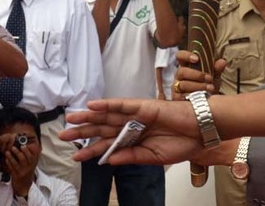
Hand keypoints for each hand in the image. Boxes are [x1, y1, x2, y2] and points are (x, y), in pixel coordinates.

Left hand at [0, 135, 37, 197]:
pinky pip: (11, 168)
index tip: (23, 145)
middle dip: (18, 152)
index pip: (31, 156)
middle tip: (13, 147)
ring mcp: (22, 172)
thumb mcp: (32, 164)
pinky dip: (8, 163)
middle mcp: (28, 168)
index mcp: (33, 164)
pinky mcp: (16, 176)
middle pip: (24, 159)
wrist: (25, 185)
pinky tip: (6, 159)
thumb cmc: (28, 171)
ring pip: (16, 163)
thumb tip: (29, 146)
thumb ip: (32, 156)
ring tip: (7, 152)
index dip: (27, 150)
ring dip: (11, 157)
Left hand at [61, 99, 205, 165]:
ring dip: (90, 116)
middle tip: (63, 135)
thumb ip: (130, 157)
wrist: (201, 133)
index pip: (109, 144)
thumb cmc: (182, 144)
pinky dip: (109, 104)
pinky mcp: (145, 106)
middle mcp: (134, 125)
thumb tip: (108, 160)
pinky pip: (123, 104)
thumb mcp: (152, 157)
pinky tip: (94, 105)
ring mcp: (138, 115)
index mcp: (136, 139)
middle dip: (84, 132)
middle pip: (104, 127)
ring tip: (71, 119)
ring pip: (109, 115)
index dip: (92, 150)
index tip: (75, 156)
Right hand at [172, 51, 226, 99]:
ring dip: (198, 86)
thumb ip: (217, 69)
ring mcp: (176, 87)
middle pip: (182, 71)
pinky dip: (194, 95)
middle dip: (197, 75)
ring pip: (183, 84)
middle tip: (210, 78)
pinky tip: (203, 96)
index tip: (197, 59)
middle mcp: (179, 75)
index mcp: (186, 66)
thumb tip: (222, 62)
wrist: (207, 102)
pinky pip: (182, 96)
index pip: (180, 56)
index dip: (186, 55)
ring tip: (210, 88)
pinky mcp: (176, 98)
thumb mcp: (214, 76)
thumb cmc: (208, 85)